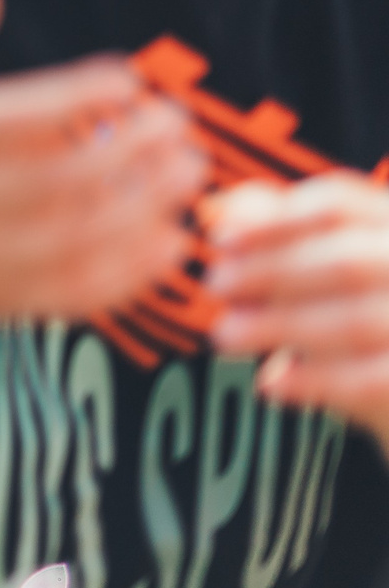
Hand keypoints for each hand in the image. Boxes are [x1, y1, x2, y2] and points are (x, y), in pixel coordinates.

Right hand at [0, 0, 205, 319]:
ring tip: (191, 171)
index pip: (17, 117)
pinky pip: (84, 291)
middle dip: (132, 152)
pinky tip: (175, 235)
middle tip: (180, 126)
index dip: (81, 96)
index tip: (131, 79)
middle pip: (61, 181)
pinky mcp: (8, 305)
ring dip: (149, 207)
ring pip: (81, 241)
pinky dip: (137, 268)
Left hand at [207, 176, 388, 437]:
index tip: (220, 240)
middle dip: (269, 273)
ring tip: (226, 334)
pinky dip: (315, 382)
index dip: (273, 221)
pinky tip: (271, 383)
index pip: (341, 205)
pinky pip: (371, 379)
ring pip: (356, 321)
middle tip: (216, 286)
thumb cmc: (354, 313)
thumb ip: (276, 231)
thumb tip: (223, 209)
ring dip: (279, 327)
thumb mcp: (316, 265)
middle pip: (347, 260)